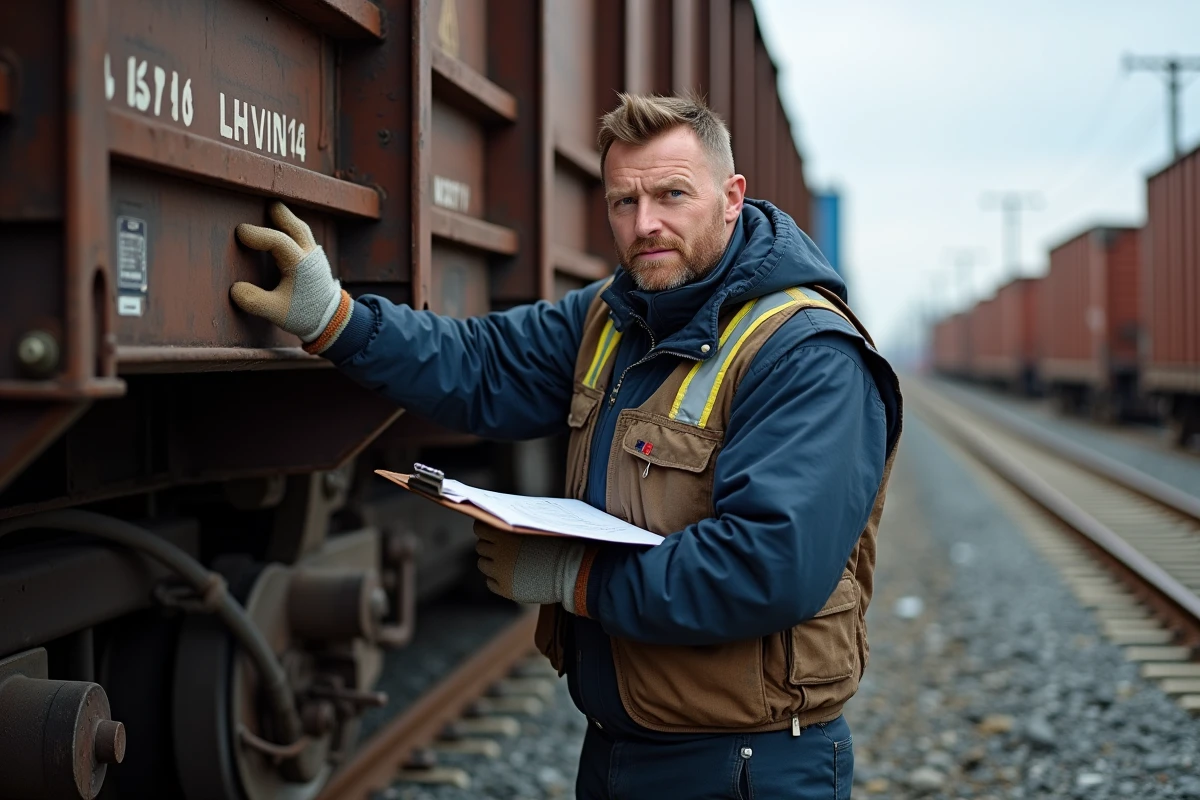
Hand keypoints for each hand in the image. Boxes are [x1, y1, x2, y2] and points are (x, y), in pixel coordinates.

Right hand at [230, 201, 347, 348]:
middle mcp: (309, 255)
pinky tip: (281, 225)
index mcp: (300, 265)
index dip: (258, 234)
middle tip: (261, 202)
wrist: (332, 318)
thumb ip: (255, 301)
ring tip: (271, 209)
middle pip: (295, 226)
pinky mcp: (315, 257)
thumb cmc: (304, 314)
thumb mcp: (276, 313)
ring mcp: (315, 254)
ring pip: (301, 228)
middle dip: (278, 214)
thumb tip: (235, 289)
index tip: (240, 232)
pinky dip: (291, 226)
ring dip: (285, 218)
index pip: (278, 241)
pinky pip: (303, 234)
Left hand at [474, 522, 587, 611]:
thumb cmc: (558, 545)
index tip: (491, 532)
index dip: (484, 530)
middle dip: (489, 547)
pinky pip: (490, 583)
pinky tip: (511, 576)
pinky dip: (497, 579)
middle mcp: (499, 552)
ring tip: (507, 564)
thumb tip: (497, 522)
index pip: (480, 528)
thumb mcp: (534, 529)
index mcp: (505, 534)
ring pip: (483, 565)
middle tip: (503, 549)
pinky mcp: (505, 589)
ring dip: (492, 563)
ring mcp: (501, 572)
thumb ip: (514, 526)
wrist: (571, 569)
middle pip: (481, 547)